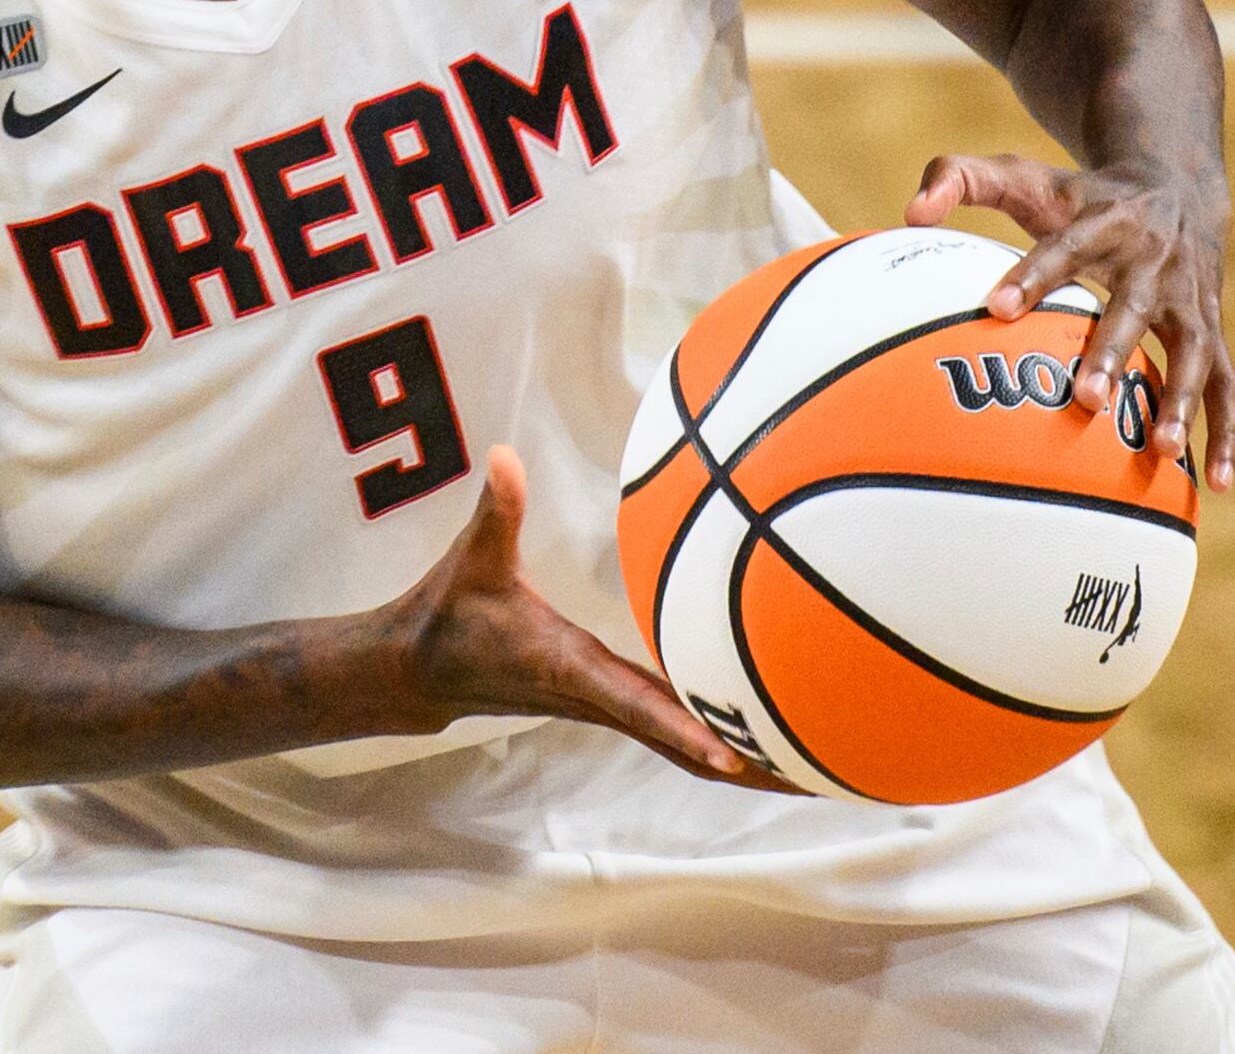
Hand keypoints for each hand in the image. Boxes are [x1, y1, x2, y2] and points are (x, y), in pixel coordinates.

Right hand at [380, 446, 790, 788]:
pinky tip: (756, 745)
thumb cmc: (450, 614)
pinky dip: (714, 742)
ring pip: (681, 744)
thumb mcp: (473, 558)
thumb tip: (503, 457)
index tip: (731, 755)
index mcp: (568, 665)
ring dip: (742, 761)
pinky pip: (671, 729)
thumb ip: (497, 509)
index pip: (632, 703)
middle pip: (682, 742)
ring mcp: (602, 704)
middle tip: (815, 777)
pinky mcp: (604, 701)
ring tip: (811, 773)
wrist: (420, 672)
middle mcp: (594, 695)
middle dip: (744, 763)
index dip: (682, 727)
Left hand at [907, 151, 1234, 487]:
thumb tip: (910, 214)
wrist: (1175, 185)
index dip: (1033, 274)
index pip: (1065, 245)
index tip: (996, 307)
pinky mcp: (1212, 330)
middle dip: (1113, 350)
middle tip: (1085, 399)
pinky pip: (1229, 385)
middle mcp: (1155, 261)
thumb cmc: (1077, 195)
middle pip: (1135, 306)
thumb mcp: (1019, 175)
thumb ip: (956, 179)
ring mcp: (1191, 299)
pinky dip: (1227, 432)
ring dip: (1183, 400)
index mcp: (1104, 221)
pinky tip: (1217, 484)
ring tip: (1161, 451)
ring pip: (1196, 351)